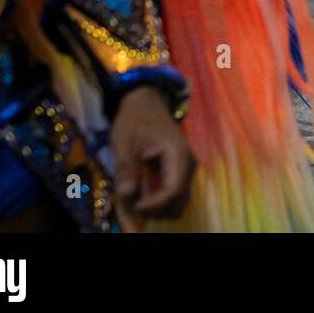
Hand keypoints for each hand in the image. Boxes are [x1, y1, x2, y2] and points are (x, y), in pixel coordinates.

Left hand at [110, 87, 195, 223]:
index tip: (132, 204)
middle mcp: (188, 166)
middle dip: (155, 210)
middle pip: (179, 203)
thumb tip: (126, 195)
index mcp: (178, 156)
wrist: (146, 101)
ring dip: (156, 208)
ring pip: (178, 202)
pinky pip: (173, 194)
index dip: (153, 205)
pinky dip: (158, 200)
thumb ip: (126, 169)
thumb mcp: (125, 142)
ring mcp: (186, 169)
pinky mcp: (180, 171)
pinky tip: (141, 193)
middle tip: (132, 204)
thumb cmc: (135, 119)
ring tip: (135, 199)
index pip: (173, 192)